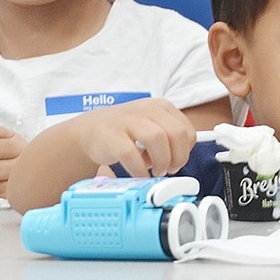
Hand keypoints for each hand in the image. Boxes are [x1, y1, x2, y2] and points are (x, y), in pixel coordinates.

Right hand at [70, 98, 196, 178]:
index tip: (176, 160)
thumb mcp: (152, 125)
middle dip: (177, 157)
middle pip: (176, 133)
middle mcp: (146, 109)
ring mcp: (128, 121)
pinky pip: (132, 154)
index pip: (187, 130)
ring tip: (154, 170)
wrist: (92, 130)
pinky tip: (139, 172)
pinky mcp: (112, 136)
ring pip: (158, 138)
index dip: (185, 151)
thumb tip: (182, 159)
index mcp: (160, 107)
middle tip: (168, 169)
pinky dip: (139, 169)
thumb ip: (170, 138)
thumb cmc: (126, 131)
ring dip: (161, 161)